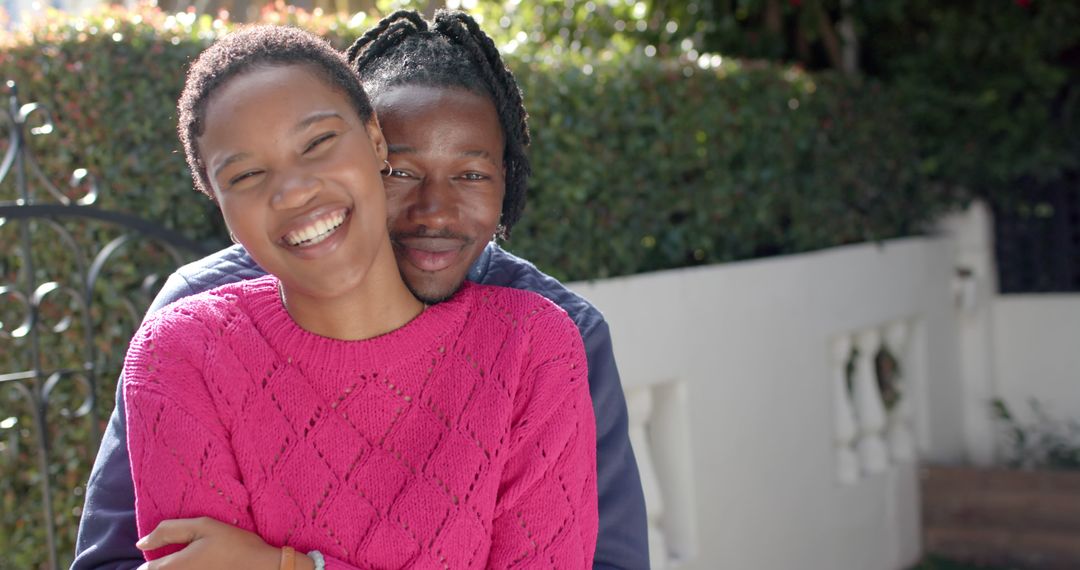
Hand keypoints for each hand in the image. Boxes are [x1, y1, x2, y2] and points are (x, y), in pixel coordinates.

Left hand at [135, 516, 299, 569]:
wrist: (262, 568)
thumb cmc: (233, 544)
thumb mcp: (203, 526)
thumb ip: (168, 531)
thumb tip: (141, 543)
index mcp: (172, 567)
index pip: (145, 569)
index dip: (153, 558)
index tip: (169, 550)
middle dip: (163, 567)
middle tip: (185, 557)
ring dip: (176, 569)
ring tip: (196, 563)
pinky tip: (205, 568)